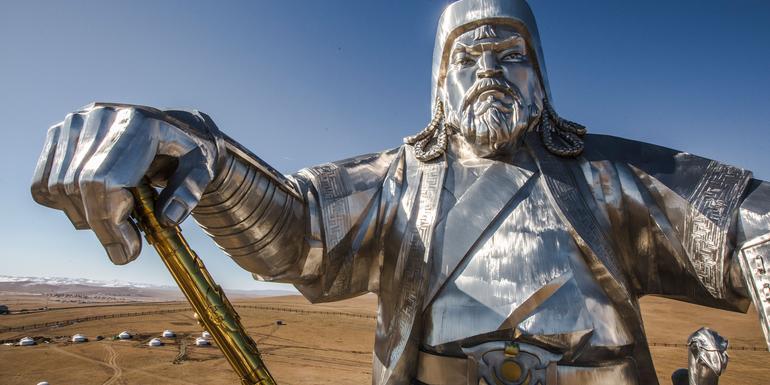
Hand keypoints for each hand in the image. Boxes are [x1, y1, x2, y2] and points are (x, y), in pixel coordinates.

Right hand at [31, 103, 219, 264]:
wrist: (172, 127)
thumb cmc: (189, 152)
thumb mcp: (204, 169)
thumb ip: (190, 192)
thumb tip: (167, 218)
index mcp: (137, 123)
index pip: (103, 180)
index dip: (110, 222)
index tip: (130, 252)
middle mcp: (99, 118)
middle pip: (79, 188)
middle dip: (102, 229)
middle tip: (127, 251)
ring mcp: (74, 123)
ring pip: (59, 189)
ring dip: (86, 219)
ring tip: (120, 221)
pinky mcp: (59, 134)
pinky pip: (43, 185)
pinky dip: (65, 206)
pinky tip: (98, 205)